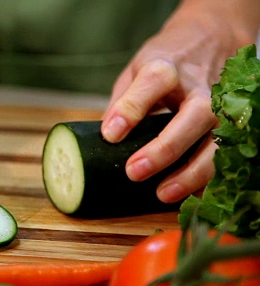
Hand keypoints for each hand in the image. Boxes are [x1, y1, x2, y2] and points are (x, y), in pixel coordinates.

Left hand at [101, 1, 259, 203]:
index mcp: (168, 66)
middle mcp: (201, 86)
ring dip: (191, 173)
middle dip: (164, 149)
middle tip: (134, 172)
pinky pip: (227, 156)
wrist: (213, 37)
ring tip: (162, 194)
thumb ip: (122, 102)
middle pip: (193, 116)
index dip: (130, 109)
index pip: (152, 83)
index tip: (110, 135)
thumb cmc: (167, 59)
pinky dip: (209, 179)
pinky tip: (189, 195)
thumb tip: (102, 140)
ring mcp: (222, 106)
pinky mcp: (234, 123)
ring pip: (218, 142)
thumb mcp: (137, 69)